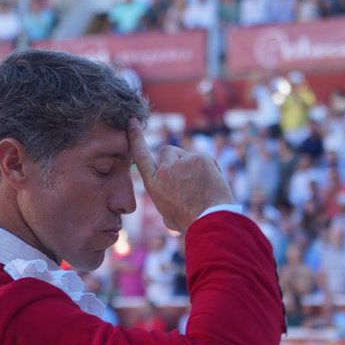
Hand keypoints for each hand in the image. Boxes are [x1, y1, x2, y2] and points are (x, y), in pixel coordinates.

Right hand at [128, 119, 234, 234]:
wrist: (210, 221)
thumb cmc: (190, 222)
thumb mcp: (167, 213)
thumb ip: (164, 196)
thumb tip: (169, 193)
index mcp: (153, 184)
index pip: (140, 155)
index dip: (136, 137)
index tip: (133, 122)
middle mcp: (163, 170)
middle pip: (167, 151)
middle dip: (176, 159)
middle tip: (188, 178)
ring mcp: (181, 163)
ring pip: (186, 155)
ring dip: (192, 165)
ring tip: (202, 186)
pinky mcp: (198, 159)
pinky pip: (203, 159)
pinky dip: (209, 169)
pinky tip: (211, 184)